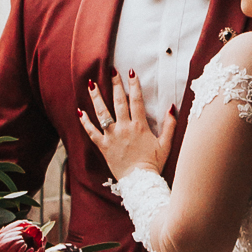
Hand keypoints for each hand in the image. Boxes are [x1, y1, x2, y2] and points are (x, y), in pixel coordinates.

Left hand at [80, 70, 175, 186]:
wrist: (140, 181)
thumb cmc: (153, 164)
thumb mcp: (166, 144)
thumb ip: (170, 125)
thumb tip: (171, 107)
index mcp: (140, 126)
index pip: (136, 100)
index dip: (134, 85)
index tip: (131, 72)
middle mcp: (124, 128)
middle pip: (119, 102)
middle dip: (115, 84)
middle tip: (111, 70)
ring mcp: (112, 136)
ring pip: (102, 113)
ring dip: (96, 97)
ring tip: (91, 84)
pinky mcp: (103, 146)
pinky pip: (91, 132)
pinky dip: (85, 122)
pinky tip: (79, 111)